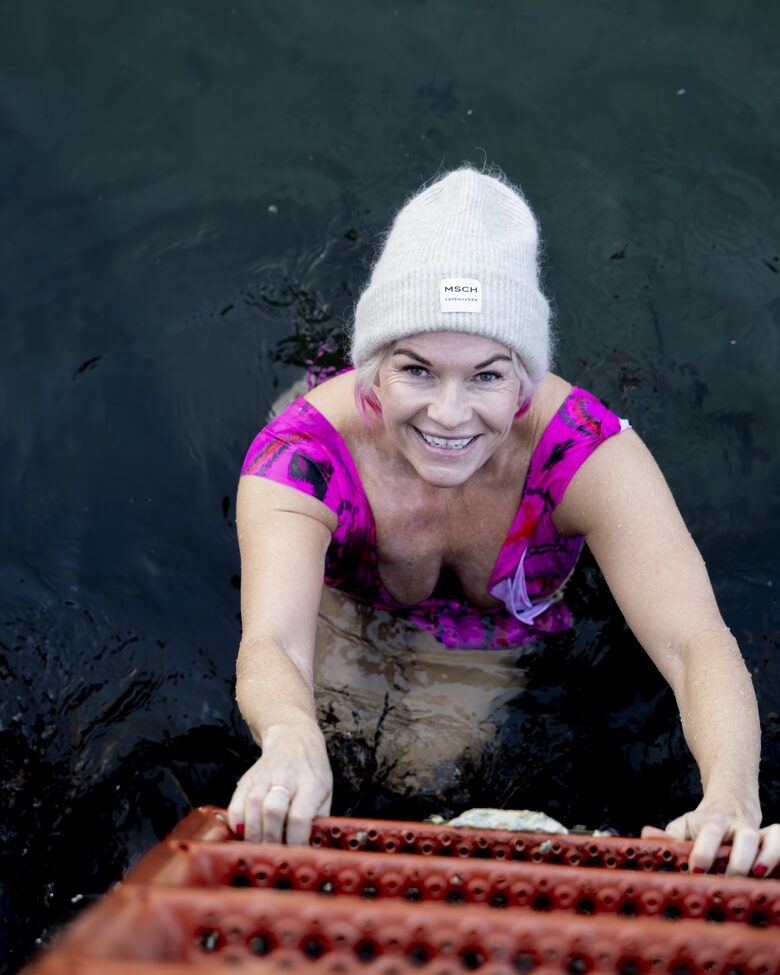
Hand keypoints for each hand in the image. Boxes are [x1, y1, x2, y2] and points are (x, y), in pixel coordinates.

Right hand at [227, 721, 332, 844]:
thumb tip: (312, 850)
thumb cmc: (312, 771)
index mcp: (312, 783)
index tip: (295, 854)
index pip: (299, 816)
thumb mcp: (326, 792)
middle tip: (273, 854)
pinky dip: (237, 822)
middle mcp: (287, 777)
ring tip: (258, 846)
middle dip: (271, 839)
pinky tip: (243, 833)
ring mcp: (264, 776)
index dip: (295, 840)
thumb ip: (319, 820)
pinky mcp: (248, 778)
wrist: (293, 738)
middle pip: (273, 810)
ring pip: (252, 806)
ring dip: (253, 833)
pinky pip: (236, 802)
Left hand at [641, 801, 779, 876]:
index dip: (703, 852)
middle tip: (728, 880)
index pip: (709, 834)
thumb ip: (668, 835)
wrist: (729, 808)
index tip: (696, 871)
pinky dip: (778, 853)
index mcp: (713, 823)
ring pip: (769, 837)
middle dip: (737, 860)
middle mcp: (737, 826)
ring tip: (756, 874)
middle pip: (743, 837)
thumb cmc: (702, 827)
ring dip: (766, 856)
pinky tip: (769, 874)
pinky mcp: (771, 840)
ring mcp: (757, 833)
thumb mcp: (684, 827)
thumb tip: (646, 834)